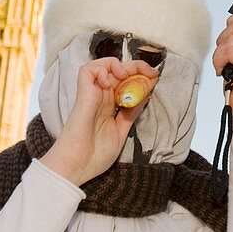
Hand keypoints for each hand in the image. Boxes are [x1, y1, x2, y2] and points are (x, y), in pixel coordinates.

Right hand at [40, 57, 157, 185]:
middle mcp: (101, 97)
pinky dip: (101, 69)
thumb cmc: (95, 156)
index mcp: (110, 106)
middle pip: (119, 71)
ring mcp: (92, 94)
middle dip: (137, 67)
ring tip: (128, 75)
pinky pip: (87, 70)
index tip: (155, 79)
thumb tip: (144, 97)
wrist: (77, 167)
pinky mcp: (83, 94)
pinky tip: (110, 82)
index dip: (140, 78)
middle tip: (152, 72)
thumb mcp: (120, 132)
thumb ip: (130, 114)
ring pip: (103, 65)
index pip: (126, 83)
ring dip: (118, 64)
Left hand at [212, 8, 232, 111]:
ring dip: (220, 53)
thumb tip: (230, 22)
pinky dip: (220, 61)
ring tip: (226, 68)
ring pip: (230, 36)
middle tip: (226, 60)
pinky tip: (225, 72)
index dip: (232, 24)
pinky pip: (228, 49)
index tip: (228, 43)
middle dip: (223, 41)